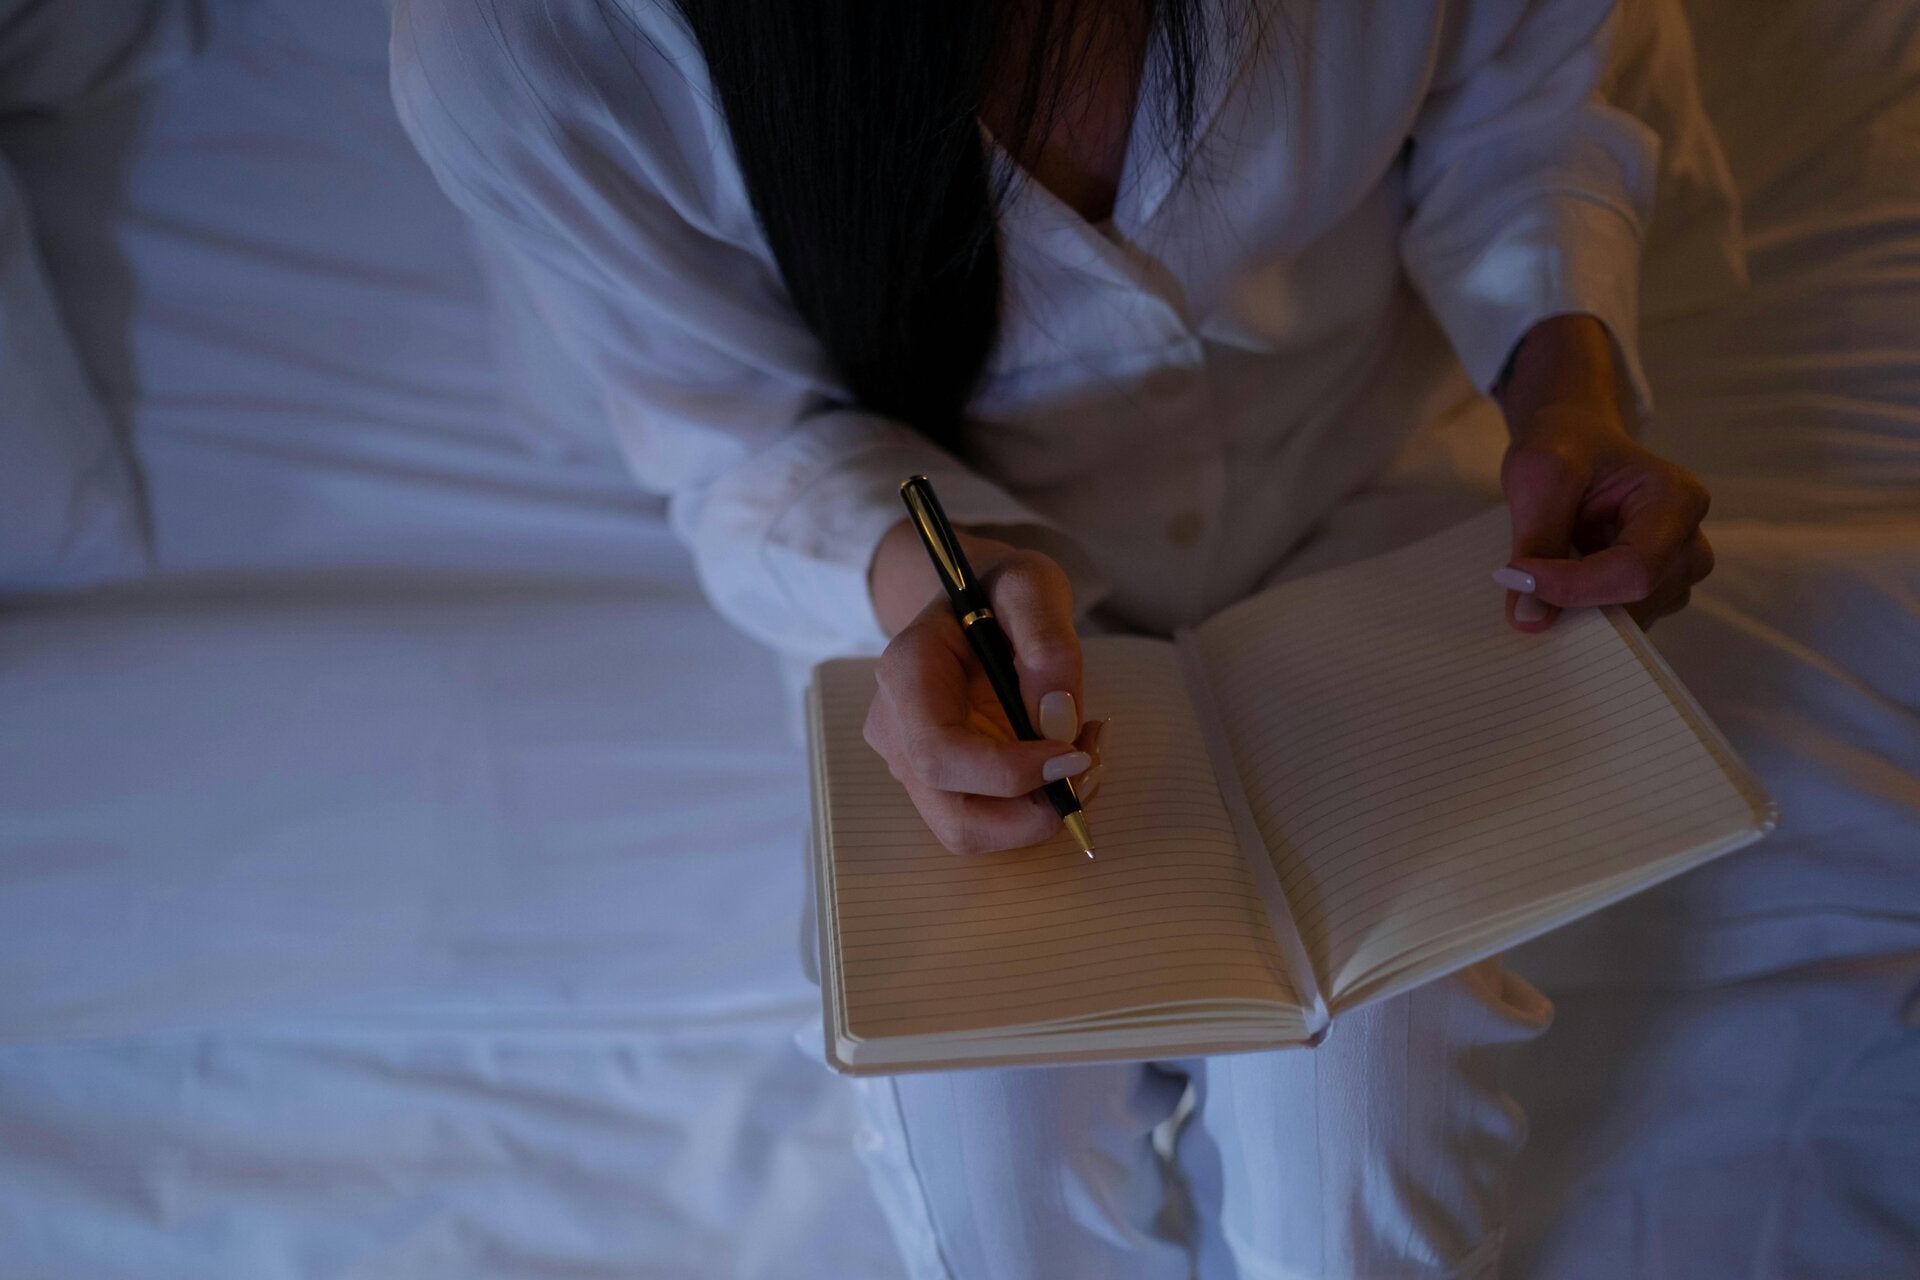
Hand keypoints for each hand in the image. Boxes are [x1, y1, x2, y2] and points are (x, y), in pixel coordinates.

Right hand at [863, 521, 1102, 854]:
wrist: (970, 602)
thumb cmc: (998, 591)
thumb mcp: (1032, 585)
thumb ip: (1046, 639)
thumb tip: (1057, 715)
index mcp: (907, 673)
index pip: (940, 753)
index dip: (1009, 773)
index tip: (1074, 754)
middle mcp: (895, 728)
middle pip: (954, 817)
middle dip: (1032, 814)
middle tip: (1089, 765)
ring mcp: (910, 762)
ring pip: (972, 831)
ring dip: (1038, 814)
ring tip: (1082, 753)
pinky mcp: (938, 783)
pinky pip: (987, 818)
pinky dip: (1034, 805)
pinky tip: (1063, 756)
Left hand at [1494, 317, 1713, 631]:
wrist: (1574, 440)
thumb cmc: (1565, 446)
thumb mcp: (1540, 475)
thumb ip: (1538, 542)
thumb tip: (1529, 621)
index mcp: (1678, 501)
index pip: (1634, 569)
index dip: (1574, 586)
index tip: (1516, 576)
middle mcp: (1689, 542)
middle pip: (1638, 601)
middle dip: (1576, 603)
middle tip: (1521, 583)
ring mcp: (1675, 571)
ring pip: (1628, 619)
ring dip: (1578, 610)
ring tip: (1541, 572)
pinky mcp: (1652, 591)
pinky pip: (1619, 622)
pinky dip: (1581, 613)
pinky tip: (1553, 587)